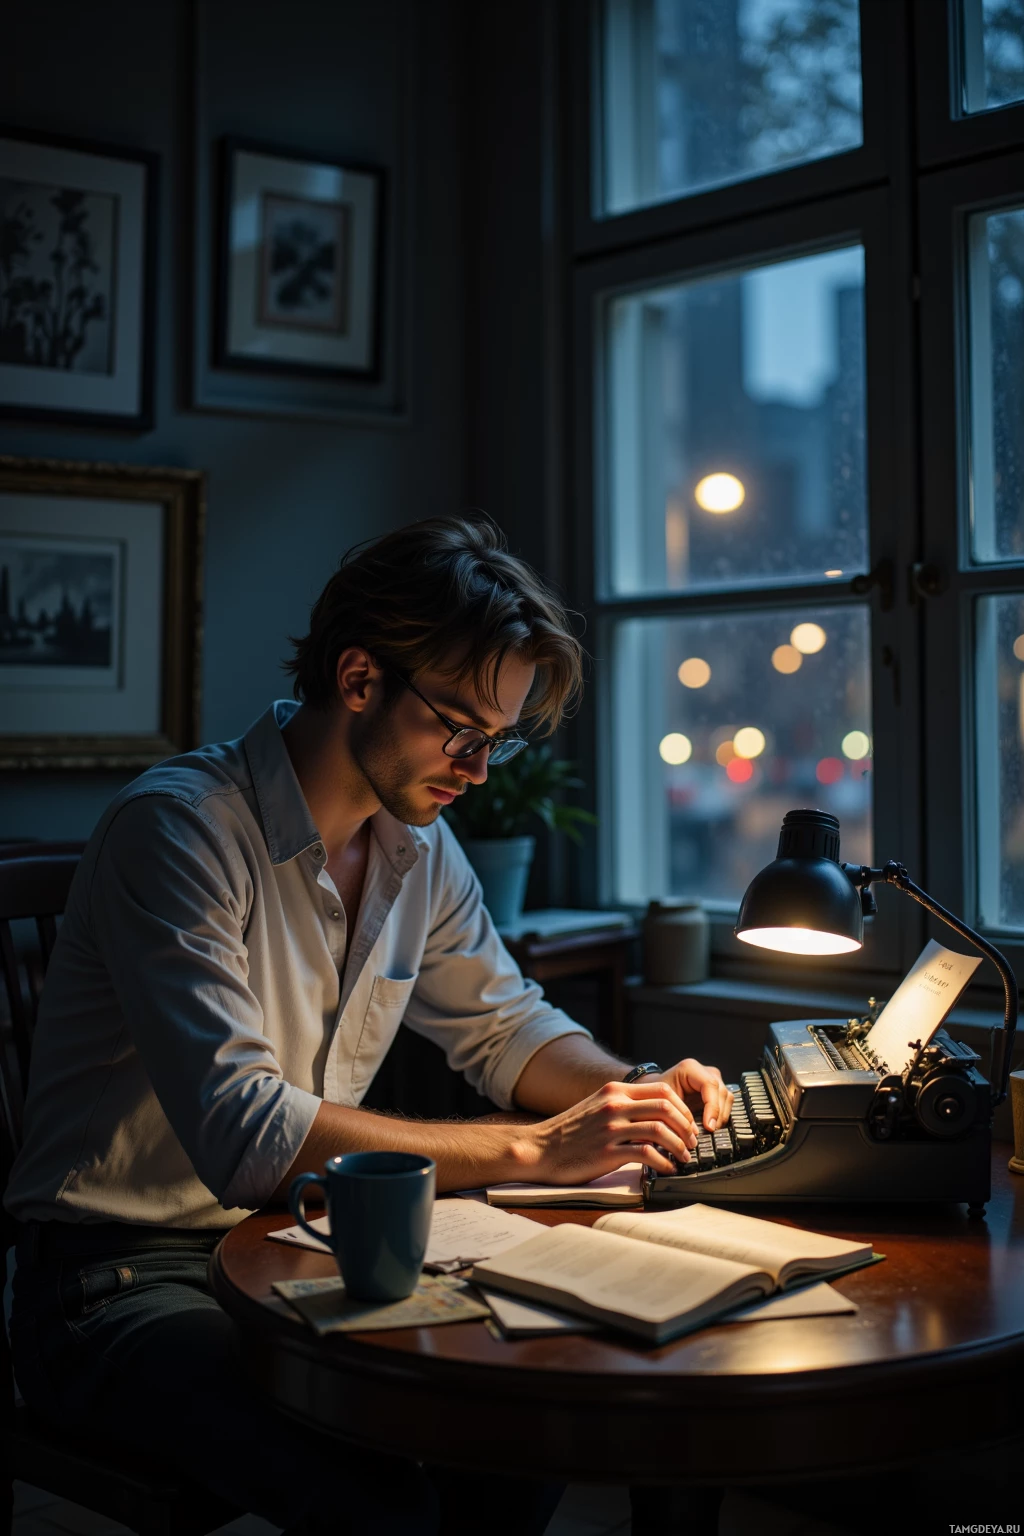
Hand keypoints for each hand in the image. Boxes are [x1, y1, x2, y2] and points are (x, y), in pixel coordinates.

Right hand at [521, 1079, 700, 1181]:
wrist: (539, 1149)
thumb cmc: (569, 1132)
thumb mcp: (597, 1106)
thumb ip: (623, 1106)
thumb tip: (656, 1117)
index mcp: (614, 1091)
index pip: (662, 1090)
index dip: (682, 1108)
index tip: (688, 1123)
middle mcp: (614, 1105)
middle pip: (666, 1107)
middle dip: (686, 1126)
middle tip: (692, 1142)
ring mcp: (610, 1128)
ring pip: (660, 1129)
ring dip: (679, 1145)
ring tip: (684, 1157)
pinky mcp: (607, 1152)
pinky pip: (646, 1154)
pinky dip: (663, 1162)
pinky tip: (666, 1169)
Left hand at [648, 1060, 732, 1132]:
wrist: (658, 1091)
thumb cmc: (659, 1095)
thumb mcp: (665, 1102)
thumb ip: (679, 1114)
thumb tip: (693, 1132)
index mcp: (690, 1068)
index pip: (709, 1085)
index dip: (712, 1107)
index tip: (709, 1126)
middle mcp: (705, 1071)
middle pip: (721, 1092)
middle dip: (717, 1115)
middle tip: (710, 1132)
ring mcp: (713, 1078)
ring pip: (727, 1097)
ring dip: (721, 1116)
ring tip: (710, 1131)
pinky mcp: (717, 1088)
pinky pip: (726, 1102)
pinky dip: (721, 1115)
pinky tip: (712, 1125)